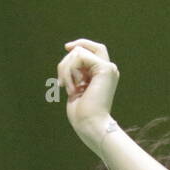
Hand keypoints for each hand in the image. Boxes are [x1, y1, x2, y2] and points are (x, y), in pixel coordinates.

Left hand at [58, 38, 118, 154]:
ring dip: (65, 69)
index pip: (93, 49)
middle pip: (83, 48)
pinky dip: (69, 71)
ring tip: (67, 88)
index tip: (67, 47)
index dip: (80, 44)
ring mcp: (108, 68)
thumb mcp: (76, 87)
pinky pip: (79, 57)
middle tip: (61, 83)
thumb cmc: (81, 114)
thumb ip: (76, 71)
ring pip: (79, 52)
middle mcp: (108, 69)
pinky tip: (72, 88)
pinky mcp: (105, 69)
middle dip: (66, 62)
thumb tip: (71, 52)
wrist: (90, 125)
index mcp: (102, 74)